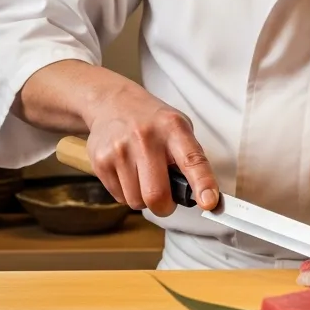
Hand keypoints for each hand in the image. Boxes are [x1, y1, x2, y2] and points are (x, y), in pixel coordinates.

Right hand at [83, 81, 219, 216]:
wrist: (112, 103)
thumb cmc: (153, 121)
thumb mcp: (178, 127)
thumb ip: (190, 159)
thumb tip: (200, 196)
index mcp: (173, 129)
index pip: (192, 160)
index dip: (202, 184)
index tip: (209, 202)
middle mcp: (145, 138)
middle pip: (156, 195)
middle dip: (164, 207)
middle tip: (166, 199)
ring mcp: (120, 150)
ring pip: (136, 201)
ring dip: (143, 198)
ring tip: (143, 176)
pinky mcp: (100, 162)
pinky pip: (119, 198)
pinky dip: (127, 193)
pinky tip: (127, 172)